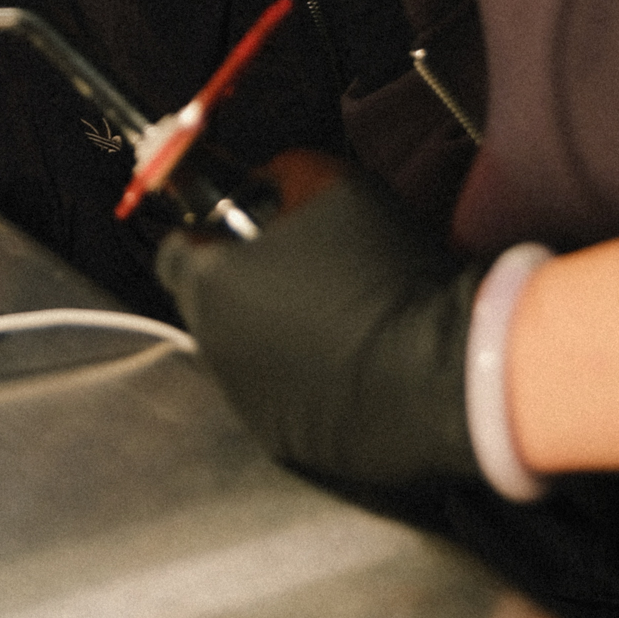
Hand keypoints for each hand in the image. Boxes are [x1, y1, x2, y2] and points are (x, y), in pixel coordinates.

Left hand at [156, 155, 482, 486]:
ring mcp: (245, 401)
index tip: (242, 230)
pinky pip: (274, 396)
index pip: (174, 252)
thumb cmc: (383, 269)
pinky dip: (295, 379)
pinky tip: (341, 364)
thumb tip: (261, 185)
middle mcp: (211, 348)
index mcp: (209, 284)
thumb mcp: (330, 181)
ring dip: (266, 334)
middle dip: (238, 286)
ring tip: (327, 321)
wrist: (444, 370)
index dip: (207, 235)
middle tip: (296, 271)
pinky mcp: (283, 443)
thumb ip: (278, 175)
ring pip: (240, 353)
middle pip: (207, 305)